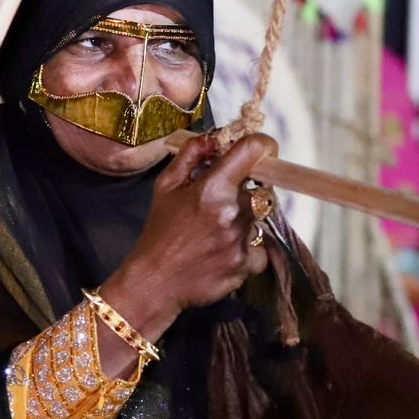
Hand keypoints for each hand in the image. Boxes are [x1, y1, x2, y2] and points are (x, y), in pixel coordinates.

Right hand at [96, 134, 275, 346]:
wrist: (155, 282)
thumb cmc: (160, 232)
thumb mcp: (165, 187)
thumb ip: (192, 155)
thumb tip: (216, 137)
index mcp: (212, 187)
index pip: (253, 151)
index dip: (262, 146)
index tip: (263, 151)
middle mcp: (232, 212)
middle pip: (263, 189)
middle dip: (249, 193)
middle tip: (224, 204)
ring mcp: (242, 239)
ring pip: (260, 220)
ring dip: (245, 222)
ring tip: (217, 233)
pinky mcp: (247, 264)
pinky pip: (260, 249)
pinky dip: (247, 250)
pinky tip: (223, 252)